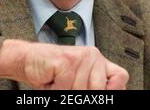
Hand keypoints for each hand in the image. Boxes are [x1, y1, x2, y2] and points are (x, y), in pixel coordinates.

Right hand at [0, 39, 128, 89]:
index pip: (120, 77)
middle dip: (79, 94)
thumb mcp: (78, 84)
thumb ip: (95, 87)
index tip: (99, 95)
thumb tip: (108, 94)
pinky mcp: (66, 60)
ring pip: (80, 91)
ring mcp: (81, 56)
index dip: (112, 91)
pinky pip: (65, 88)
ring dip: (64, 92)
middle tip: (66, 86)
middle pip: (98, 90)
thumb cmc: (53, 75)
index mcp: (99, 61)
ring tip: (58, 82)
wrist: (28, 61)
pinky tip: (51, 79)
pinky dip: (55, 90)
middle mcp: (93, 55)